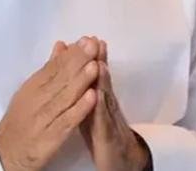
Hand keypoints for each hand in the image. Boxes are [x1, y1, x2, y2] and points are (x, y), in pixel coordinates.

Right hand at [0, 37, 100, 170]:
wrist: (7, 153)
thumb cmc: (22, 119)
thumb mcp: (31, 91)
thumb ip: (49, 69)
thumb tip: (62, 45)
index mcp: (32, 87)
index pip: (53, 67)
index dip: (71, 54)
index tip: (87, 40)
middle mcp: (36, 101)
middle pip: (59, 79)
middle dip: (78, 62)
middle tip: (93, 46)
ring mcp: (42, 119)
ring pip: (63, 98)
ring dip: (80, 81)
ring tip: (95, 66)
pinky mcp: (49, 138)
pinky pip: (66, 121)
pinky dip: (79, 109)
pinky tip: (92, 97)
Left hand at [80, 40, 150, 170]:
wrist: (120, 158)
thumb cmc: (101, 131)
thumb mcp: (89, 107)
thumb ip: (82, 87)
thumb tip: (74, 68)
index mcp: (97, 96)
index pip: (93, 73)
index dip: (88, 56)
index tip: (84, 37)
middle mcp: (105, 103)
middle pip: (101, 79)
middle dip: (97, 59)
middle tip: (94, 40)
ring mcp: (108, 118)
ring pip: (105, 96)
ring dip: (103, 79)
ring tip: (99, 62)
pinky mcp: (106, 135)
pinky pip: (103, 120)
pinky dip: (100, 107)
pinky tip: (98, 95)